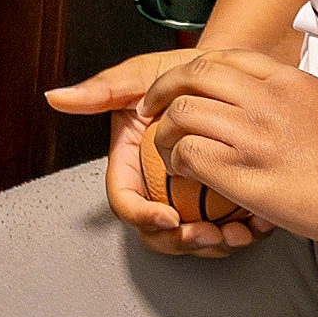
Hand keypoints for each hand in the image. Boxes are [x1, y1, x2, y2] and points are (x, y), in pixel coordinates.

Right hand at [46, 49, 272, 258]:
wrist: (227, 71)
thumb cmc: (182, 72)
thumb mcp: (141, 76)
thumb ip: (100, 91)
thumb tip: (56, 97)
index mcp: (132, 165)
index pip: (126, 201)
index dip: (142, 216)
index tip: (168, 216)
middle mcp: (158, 186)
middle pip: (158, 232)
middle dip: (182, 242)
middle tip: (209, 235)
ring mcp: (190, 196)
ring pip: (195, 236)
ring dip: (217, 245)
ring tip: (241, 234)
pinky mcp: (222, 199)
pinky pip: (229, 227)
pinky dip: (245, 232)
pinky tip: (261, 224)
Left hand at [145, 52, 317, 257]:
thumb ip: (291, 97)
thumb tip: (265, 102)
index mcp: (289, 79)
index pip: (225, 57)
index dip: (193, 69)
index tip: (182, 83)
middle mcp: (267, 98)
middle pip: (193, 74)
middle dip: (163, 89)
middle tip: (153, 107)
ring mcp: (253, 134)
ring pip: (182, 112)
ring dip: (165, 129)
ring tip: (166, 145)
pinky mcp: (244, 172)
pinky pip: (189, 153)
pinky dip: (176, 159)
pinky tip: (182, 170)